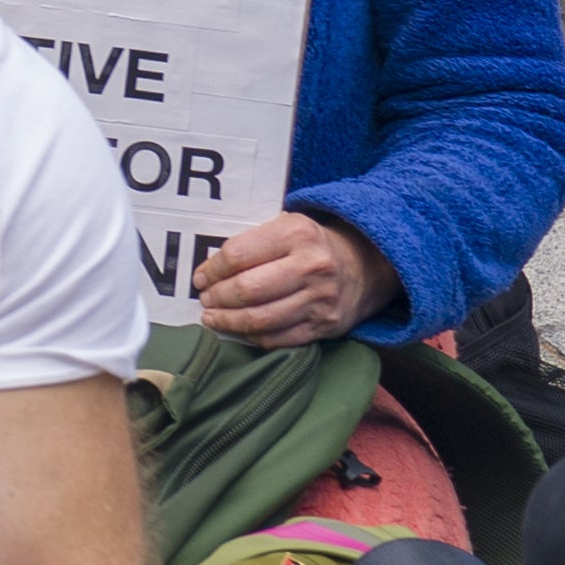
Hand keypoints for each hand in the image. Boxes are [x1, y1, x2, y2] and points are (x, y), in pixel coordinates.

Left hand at [190, 208, 395, 347]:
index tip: (200, 278)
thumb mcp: (286, 226)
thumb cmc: (310, 245)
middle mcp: (312, 266)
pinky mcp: (326, 326)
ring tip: (212, 317)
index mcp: (296, 234)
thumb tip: (209, 270)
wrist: (364, 266)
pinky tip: (239, 330)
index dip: (212, 270)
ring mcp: (321, 299)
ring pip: (261, 319)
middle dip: (218, 298)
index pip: (238, 255)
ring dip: (229, 321)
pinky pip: (279, 338)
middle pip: (248, 290)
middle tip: (205, 299)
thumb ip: (251, 242)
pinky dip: (252, 337)